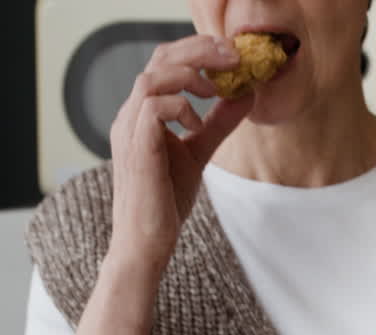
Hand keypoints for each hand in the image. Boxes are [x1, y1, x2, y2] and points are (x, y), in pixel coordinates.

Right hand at [109, 35, 253, 266]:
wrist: (147, 241)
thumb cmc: (165, 201)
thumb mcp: (198, 151)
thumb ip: (218, 123)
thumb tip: (246, 94)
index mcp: (140, 113)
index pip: (163, 63)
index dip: (197, 51)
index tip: (231, 55)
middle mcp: (129, 116)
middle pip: (158, 59)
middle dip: (198, 51)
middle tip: (233, 56)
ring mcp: (128, 130)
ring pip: (152, 77)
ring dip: (190, 76)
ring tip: (214, 90)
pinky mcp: (136, 148)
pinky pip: (153, 107)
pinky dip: (181, 108)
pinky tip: (196, 126)